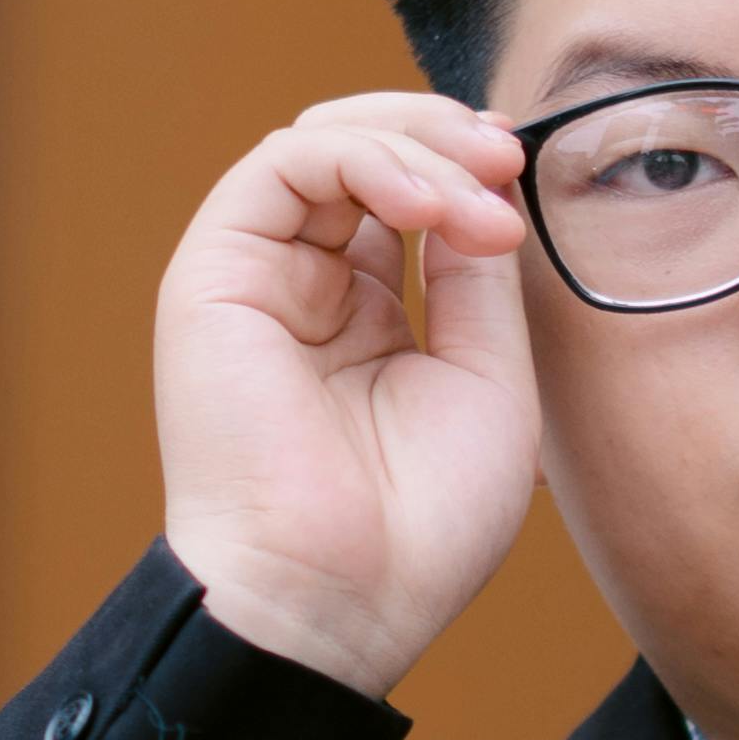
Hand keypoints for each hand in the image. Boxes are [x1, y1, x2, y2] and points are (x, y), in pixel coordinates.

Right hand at [151, 88, 541, 700]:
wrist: (337, 602)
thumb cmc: (417, 529)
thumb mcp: (488, 381)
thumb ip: (478, 278)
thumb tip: (487, 183)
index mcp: (365, 323)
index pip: (407, 201)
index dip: (466, 170)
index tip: (523, 180)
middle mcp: (304, 292)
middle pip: (365, 155)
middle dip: (444, 137)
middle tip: (507, 157)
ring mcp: (256, 280)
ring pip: (324, 143)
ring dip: (414, 145)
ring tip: (481, 187)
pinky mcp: (215, 275)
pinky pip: (283, 165)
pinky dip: (363, 159)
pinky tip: (428, 206)